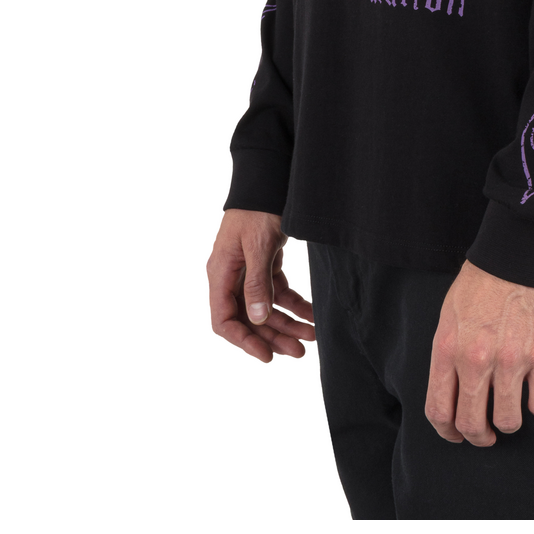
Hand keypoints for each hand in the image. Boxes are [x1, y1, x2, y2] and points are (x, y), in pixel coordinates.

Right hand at [207, 209, 314, 363]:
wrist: (269, 177)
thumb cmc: (258, 208)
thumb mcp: (258, 245)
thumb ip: (257, 283)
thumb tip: (257, 319)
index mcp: (221, 274)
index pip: (224, 320)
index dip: (244, 341)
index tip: (267, 355)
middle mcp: (232, 276)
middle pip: (249, 318)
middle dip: (274, 336)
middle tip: (300, 351)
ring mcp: (249, 271)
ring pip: (265, 308)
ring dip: (288, 324)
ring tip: (312, 336)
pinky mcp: (265, 264)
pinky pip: (279, 292)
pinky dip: (295, 304)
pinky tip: (312, 314)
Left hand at [425, 261, 533, 445]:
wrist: (521, 250)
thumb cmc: (484, 280)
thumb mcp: (450, 314)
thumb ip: (449, 354)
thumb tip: (453, 391)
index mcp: (448, 349)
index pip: (439, 411)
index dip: (447, 432)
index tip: (457, 434)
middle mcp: (477, 360)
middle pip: (472, 424)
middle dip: (479, 437)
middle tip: (487, 434)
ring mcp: (512, 361)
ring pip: (509, 421)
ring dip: (509, 421)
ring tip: (512, 408)